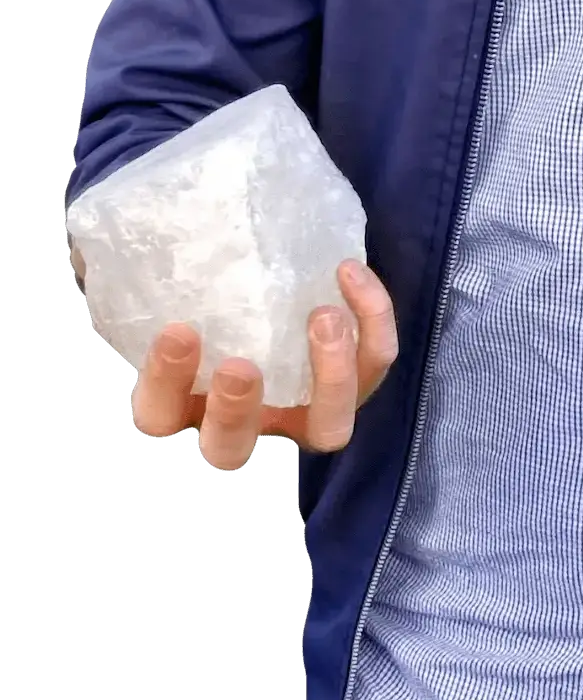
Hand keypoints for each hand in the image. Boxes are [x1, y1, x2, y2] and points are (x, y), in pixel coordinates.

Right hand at [75, 253, 398, 470]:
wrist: (260, 253)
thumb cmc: (194, 273)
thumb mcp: (149, 272)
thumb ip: (118, 269)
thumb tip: (92, 249)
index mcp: (184, 400)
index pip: (160, 419)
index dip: (166, 385)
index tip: (178, 330)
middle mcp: (244, 416)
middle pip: (233, 450)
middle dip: (235, 414)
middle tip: (241, 365)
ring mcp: (301, 404)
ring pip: (326, 430)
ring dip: (327, 378)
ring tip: (322, 315)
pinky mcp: (354, 376)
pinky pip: (374, 364)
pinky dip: (373, 321)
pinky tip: (349, 273)